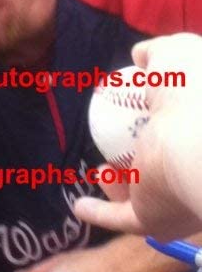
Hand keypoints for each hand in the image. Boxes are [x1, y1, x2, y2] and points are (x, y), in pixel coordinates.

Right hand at [74, 34, 201, 239]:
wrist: (197, 136)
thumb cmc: (191, 89)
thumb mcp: (174, 54)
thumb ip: (156, 53)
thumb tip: (139, 56)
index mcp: (197, 137)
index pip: (179, 134)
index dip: (158, 127)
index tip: (137, 118)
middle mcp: (192, 170)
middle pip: (161, 169)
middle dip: (140, 165)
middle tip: (119, 152)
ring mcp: (175, 198)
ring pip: (142, 196)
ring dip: (119, 188)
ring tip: (100, 172)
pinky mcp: (152, 218)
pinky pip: (119, 218)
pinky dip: (99, 213)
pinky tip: (81, 207)